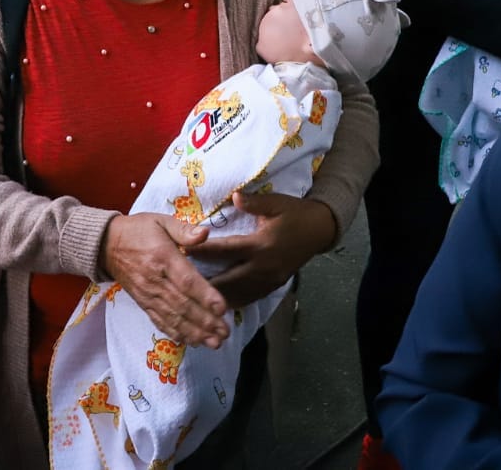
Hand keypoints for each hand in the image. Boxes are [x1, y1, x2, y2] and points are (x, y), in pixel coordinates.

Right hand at [102, 213, 229, 347]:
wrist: (106, 245)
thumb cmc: (138, 230)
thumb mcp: (161, 221)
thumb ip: (184, 229)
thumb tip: (205, 232)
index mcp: (163, 258)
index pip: (186, 280)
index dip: (205, 296)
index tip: (222, 308)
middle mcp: (155, 280)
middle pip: (182, 305)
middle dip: (205, 321)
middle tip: (225, 333)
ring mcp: (148, 295)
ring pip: (173, 318)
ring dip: (195, 332)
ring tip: (214, 343)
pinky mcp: (143, 303)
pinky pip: (160, 321)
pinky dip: (176, 333)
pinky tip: (192, 342)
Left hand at [187, 192, 336, 307]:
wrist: (320, 230)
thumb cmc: (295, 214)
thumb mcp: (276, 203)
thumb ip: (254, 202)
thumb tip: (234, 197)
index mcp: (261, 245)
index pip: (225, 250)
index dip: (202, 252)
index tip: (181, 252)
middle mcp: (263, 267)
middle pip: (227, 280)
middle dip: (203, 284)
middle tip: (180, 286)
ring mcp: (269, 280)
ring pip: (237, 295)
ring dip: (216, 297)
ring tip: (194, 300)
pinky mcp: (273, 286)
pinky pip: (249, 298)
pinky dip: (232, 301)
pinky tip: (217, 303)